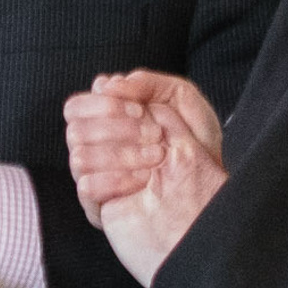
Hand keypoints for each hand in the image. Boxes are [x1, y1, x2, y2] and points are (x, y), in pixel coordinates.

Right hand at [63, 70, 221, 220]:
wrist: (212, 179)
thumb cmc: (194, 137)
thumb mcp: (179, 97)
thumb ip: (145, 83)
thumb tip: (105, 83)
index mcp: (103, 120)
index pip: (76, 108)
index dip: (104, 105)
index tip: (140, 110)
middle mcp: (92, 147)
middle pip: (75, 131)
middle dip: (116, 129)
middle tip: (154, 134)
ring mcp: (92, 176)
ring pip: (80, 157)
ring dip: (120, 154)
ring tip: (156, 156)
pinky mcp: (96, 204)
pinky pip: (87, 187)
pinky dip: (117, 179)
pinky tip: (145, 178)